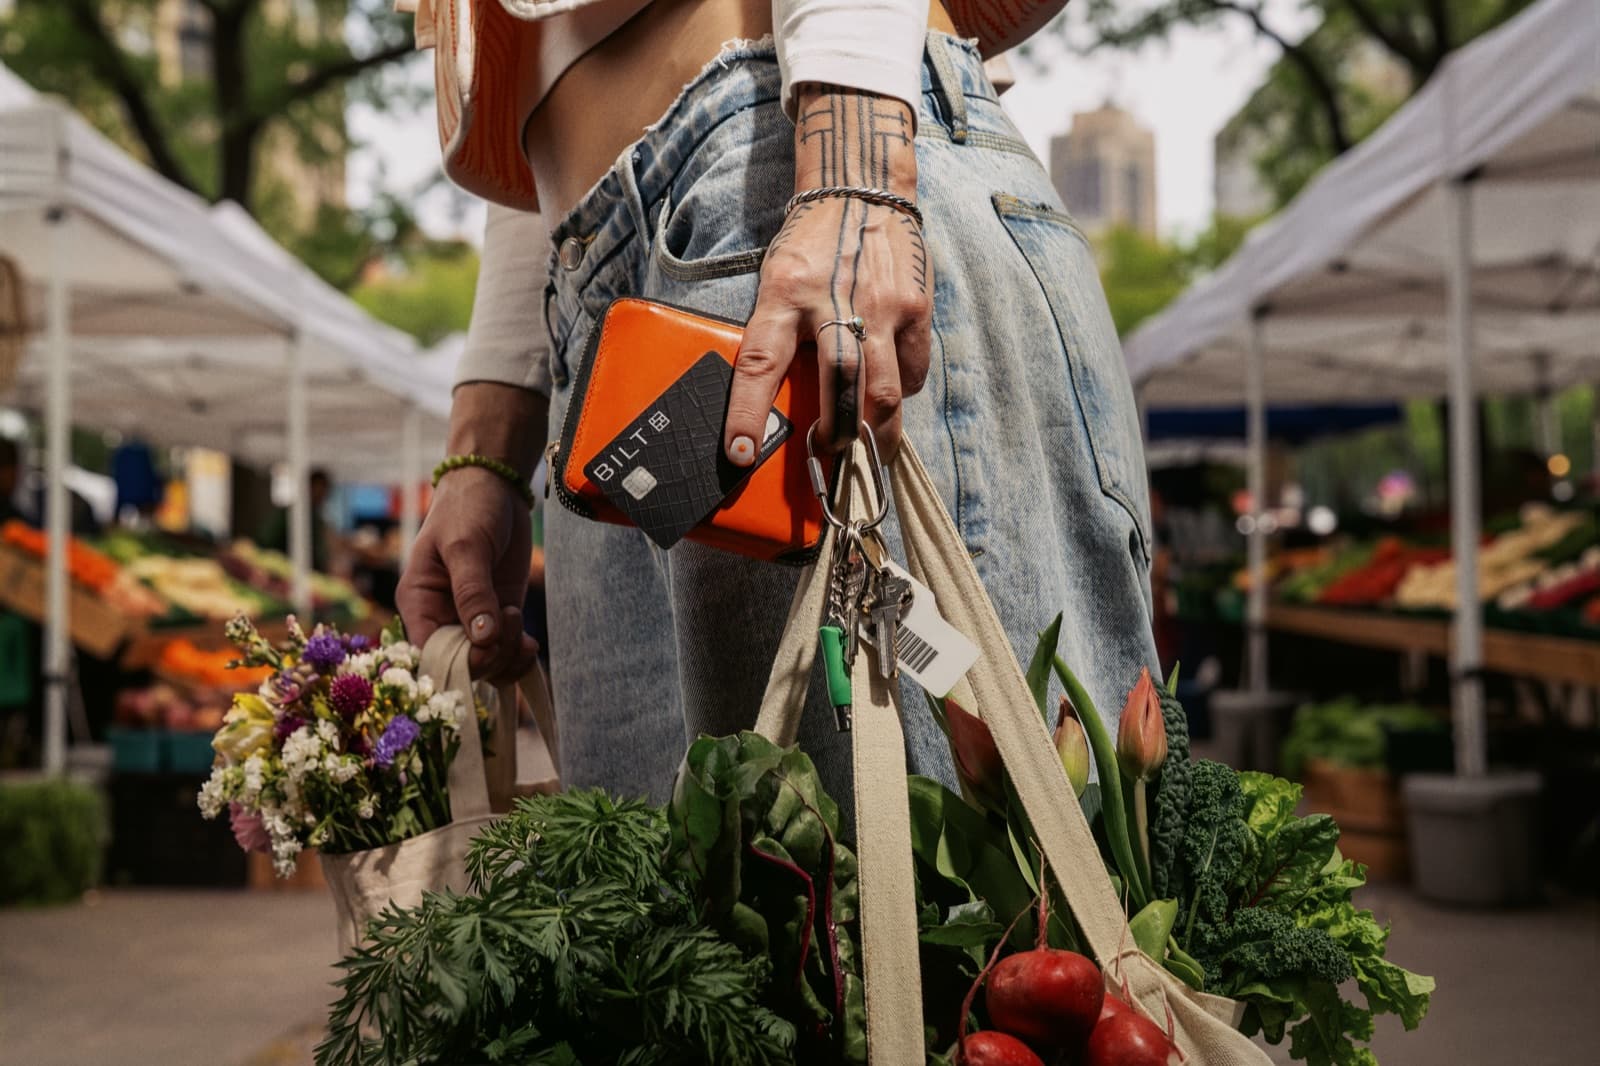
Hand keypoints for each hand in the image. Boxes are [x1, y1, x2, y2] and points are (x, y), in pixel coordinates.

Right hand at [396, 383, 546, 681]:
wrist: (495, 487)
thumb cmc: (467, 508)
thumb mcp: (466, 546)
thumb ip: (473, 592)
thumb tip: (482, 638)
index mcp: (418, 604)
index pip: (428, 653)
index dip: (457, 662)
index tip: (487, 645)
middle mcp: (440, 618)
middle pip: (459, 665)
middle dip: (489, 656)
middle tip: (511, 619)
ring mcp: (471, 620)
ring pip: (485, 664)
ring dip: (506, 657)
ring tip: (519, 621)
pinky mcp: (498, 616)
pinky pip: (504, 651)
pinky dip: (518, 656)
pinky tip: (529, 643)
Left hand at [724, 85, 931, 460]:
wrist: (861, 186)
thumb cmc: (812, 242)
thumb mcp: (779, 279)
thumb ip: (781, 331)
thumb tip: (781, 399)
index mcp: (785, 294)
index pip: (759, 363)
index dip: (748, 414)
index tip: (740, 454)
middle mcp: (835, 301)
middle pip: (841, 386)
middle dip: (837, 436)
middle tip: (830, 458)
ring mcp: (882, 306)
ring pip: (885, 391)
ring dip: (877, 433)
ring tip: (870, 453)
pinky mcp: (916, 307)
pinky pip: (912, 371)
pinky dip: (900, 393)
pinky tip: (890, 397)